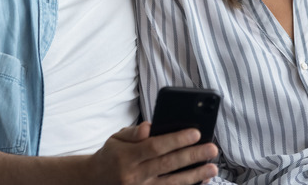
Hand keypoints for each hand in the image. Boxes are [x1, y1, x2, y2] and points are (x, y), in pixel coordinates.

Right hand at [92, 121, 217, 184]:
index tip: (196, 132)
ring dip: (195, 176)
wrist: (94, 181)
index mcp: (126, 157)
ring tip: (213, 168)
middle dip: (192, 156)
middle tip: (212, 149)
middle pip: (167, 165)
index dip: (176, 140)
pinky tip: (201, 181)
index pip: (155, 147)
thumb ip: (133, 132)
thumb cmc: (111, 155)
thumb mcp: (115, 139)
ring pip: (171, 183)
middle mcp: (133, 176)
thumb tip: (148, 127)